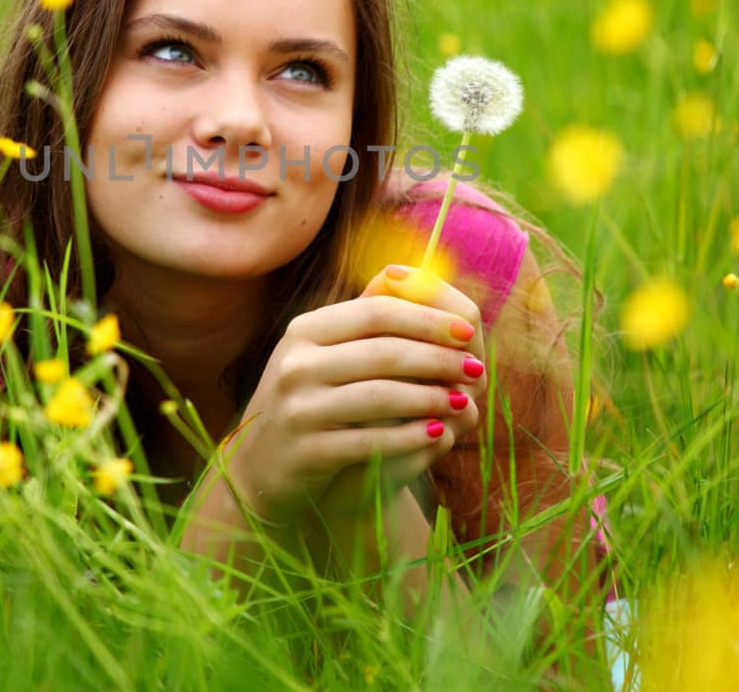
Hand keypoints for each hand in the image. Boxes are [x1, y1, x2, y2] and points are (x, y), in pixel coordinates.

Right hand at [219, 264, 487, 527]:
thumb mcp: (324, 352)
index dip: (428, 318)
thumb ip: (363, 317)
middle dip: (438, 359)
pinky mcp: (306, 451)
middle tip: (476, 369)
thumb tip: (407, 272)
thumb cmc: (309, 400)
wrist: (262, 466)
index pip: (376, 311)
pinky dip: (410, 436)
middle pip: (383, 352)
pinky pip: (370, 440)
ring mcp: (298, 408)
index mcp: (304, 330)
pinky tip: (438, 435)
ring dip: (430, 398)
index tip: (467, 331)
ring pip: (380, 395)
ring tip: (463, 402)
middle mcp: (295, 364)